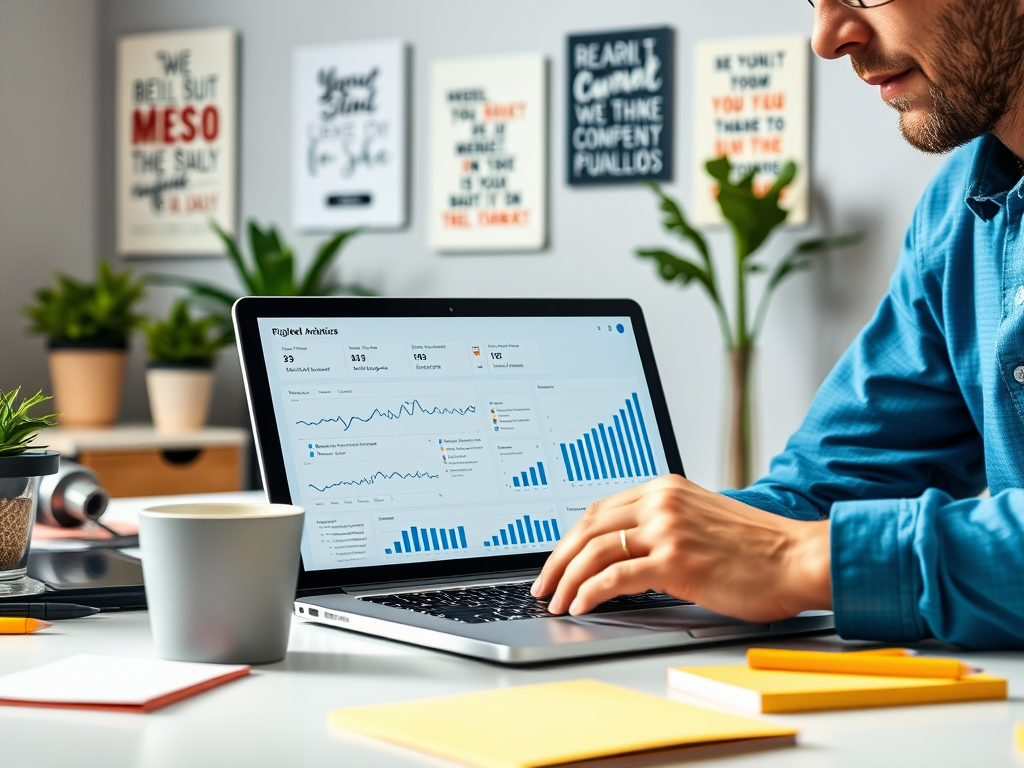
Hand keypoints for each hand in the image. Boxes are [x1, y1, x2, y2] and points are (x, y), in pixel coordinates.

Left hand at [531, 475, 831, 622]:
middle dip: (558, 559)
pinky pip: (614, 577)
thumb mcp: (704, 521)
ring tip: (556, 601)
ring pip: (594, 551)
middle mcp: (662, 502)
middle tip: (543, 584)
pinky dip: (590, 592)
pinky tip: (581, 606)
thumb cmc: (760, 549)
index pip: (600, 509)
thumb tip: (628, 551)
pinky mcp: (675, 561)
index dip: (572, 537)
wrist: (801, 558)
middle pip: (587, 527)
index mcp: (666, 489)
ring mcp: (668, 529)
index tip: (558, 560)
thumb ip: (667, 525)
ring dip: (567, 579)